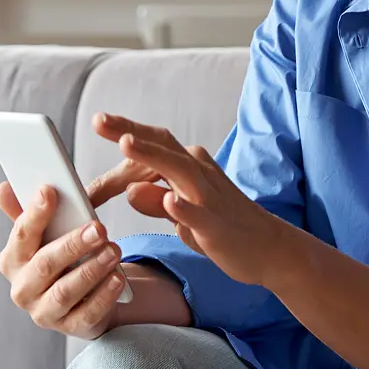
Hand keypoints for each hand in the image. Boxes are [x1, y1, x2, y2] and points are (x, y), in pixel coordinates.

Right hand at [0, 182, 124, 339]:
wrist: (81, 297)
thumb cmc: (61, 257)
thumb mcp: (46, 234)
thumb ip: (28, 212)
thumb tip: (4, 188)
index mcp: (12, 260)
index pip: (21, 236)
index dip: (34, 214)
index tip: (50, 191)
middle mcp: (23, 289)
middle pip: (45, 265)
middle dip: (72, 244)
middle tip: (99, 228)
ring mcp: (44, 312)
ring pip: (65, 292)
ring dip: (91, 270)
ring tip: (113, 250)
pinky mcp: (70, 327)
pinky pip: (86, 314)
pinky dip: (103, 296)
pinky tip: (117, 278)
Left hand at [91, 113, 282, 287]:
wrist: (269, 248)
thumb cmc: (223, 227)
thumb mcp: (182, 214)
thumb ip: (155, 201)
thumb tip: (129, 190)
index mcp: (190, 166)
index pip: (154, 144)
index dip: (126, 132)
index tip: (100, 121)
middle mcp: (199, 173)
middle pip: (163, 146)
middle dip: (130, 131)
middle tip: (100, 120)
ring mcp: (209, 197)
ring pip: (178, 170)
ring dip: (152, 155)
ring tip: (125, 144)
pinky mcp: (217, 225)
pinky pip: (198, 213)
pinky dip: (183, 206)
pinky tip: (168, 200)